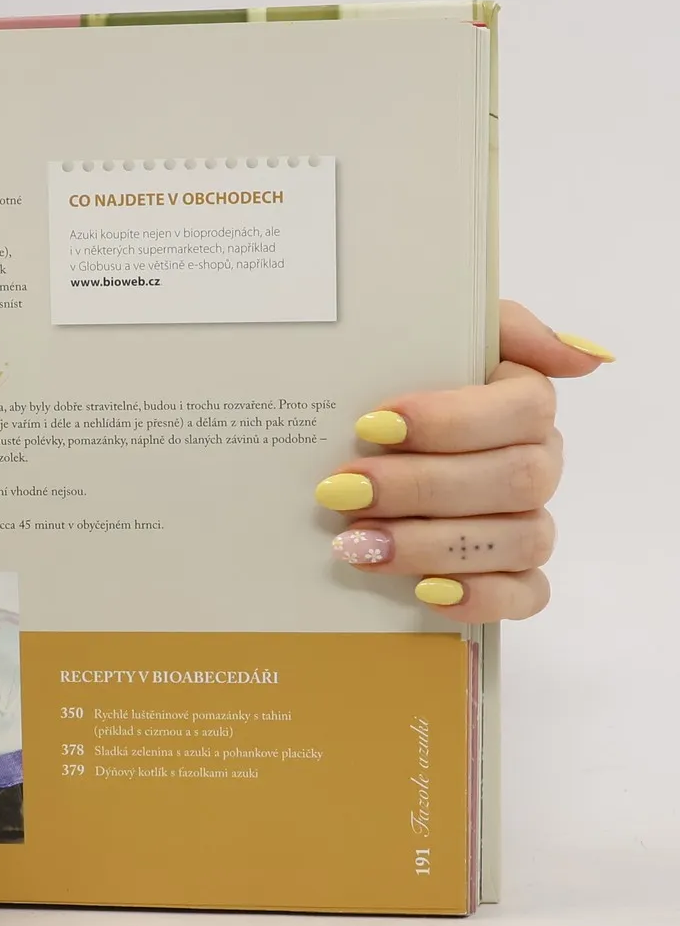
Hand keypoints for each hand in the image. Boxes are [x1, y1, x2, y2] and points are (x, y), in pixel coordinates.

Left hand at [316, 302, 613, 622]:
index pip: (524, 410)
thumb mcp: (435, 334)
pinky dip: (482, 597)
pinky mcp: (512, 573)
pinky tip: (424, 593)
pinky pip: (527, 594)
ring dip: (433, 544)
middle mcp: (537, 465)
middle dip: (422, 487)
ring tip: (356, 544)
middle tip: (343, 491)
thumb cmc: (400, 382)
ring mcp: (527, 521)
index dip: (451, 421)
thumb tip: (583, 358)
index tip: (373, 426)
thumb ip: (507, 329)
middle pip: (516, 480)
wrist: (361, 440)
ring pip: (520, 539)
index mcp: (524, 405)